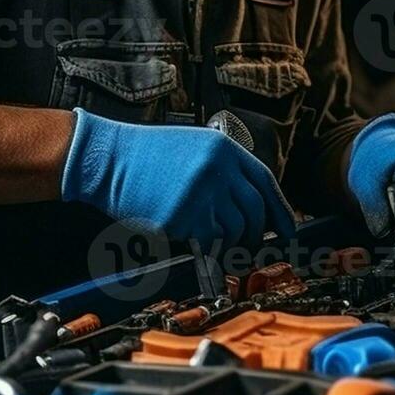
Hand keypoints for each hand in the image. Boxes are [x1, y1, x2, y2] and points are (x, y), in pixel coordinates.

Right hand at [61, 109, 295, 247]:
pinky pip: (207, 241)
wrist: (107, 156)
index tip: (287, 230)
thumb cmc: (144, 155)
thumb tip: (249, 205)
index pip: (265, 182)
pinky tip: (194, 240)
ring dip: (230, 242)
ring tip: (214, 240)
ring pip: (235, 229)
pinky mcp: (182, 216)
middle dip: (256, 233)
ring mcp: (201, 193)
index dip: (280, 210)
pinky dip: (206, 247)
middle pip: (255, 210)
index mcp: (223, 149)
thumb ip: (222, 170)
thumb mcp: (192, 147)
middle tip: (249, 244)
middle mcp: (218, 169)